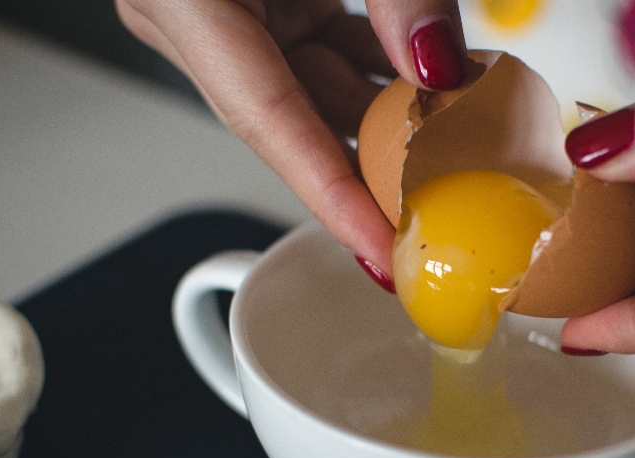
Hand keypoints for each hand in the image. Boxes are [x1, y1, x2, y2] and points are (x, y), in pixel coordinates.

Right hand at [115, 0, 467, 277]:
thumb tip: (438, 65)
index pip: (270, 123)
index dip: (331, 198)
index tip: (382, 255)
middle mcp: (187, 14)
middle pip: (289, 120)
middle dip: (366, 169)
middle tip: (434, 214)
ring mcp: (212, 9)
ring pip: (302, 93)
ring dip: (376, 120)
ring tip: (448, 153)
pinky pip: (306, 56)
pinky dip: (365, 76)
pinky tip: (421, 88)